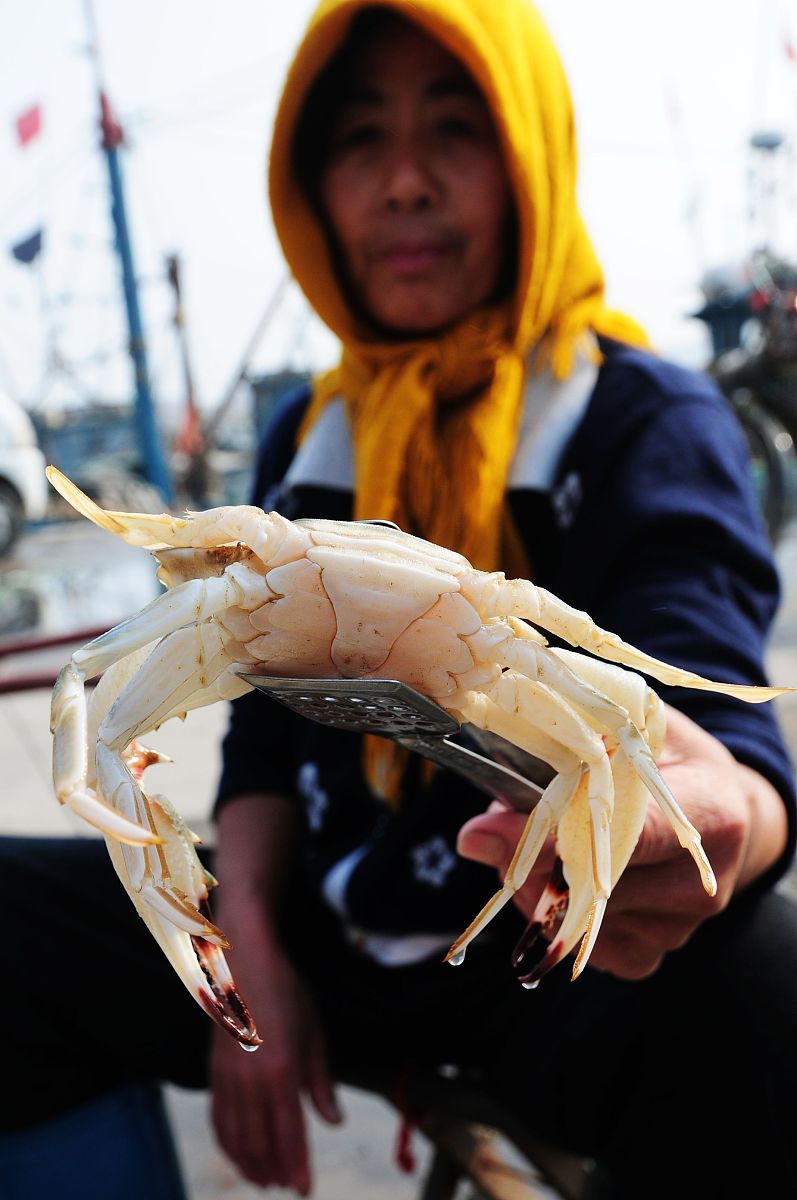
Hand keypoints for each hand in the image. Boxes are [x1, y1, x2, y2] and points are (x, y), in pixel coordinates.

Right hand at [210, 922, 341, 1193]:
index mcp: (281, 1072)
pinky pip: (218, 1118)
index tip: (305, 1190)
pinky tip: (237, 1153)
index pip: (290, 1135)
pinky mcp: (214, 1071)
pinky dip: (227, 1143)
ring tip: (264, 1180)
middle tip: (287, 1186)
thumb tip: (333, 1122)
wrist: (243, 961)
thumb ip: (321, 1083)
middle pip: (261, 1143)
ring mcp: (228, 1077)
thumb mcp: (314, 1034)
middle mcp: (251, 1081)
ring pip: (236, 1137)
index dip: (298, 1167)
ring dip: (250, 1164)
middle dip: (275, 1171)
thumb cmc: (286, 993)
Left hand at [457, 704, 787, 979]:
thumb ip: (563, 763)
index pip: (631, 833)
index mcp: (711, 812)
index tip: (495, 829)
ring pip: (573, 922)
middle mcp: (698, 883)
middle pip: (591, 886)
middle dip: (529, 859)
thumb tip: (476, 833)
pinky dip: (549, 915)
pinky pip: (574, 946)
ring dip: (534, 886)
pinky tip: (552, 878)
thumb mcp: (630, 734)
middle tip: (494, 829)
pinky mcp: (646, 955)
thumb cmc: (667, 760)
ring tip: (532, 843)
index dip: (557, 835)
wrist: (720, 810)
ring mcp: (675, 928)